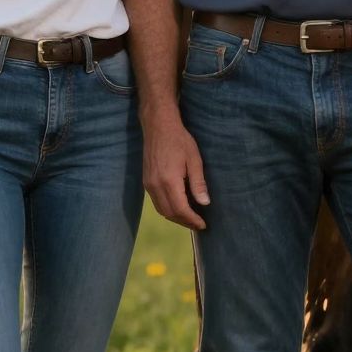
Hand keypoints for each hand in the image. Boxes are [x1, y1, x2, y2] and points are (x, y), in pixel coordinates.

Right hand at [143, 106, 208, 230]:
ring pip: (162, 210)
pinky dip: (168, 209)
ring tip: (190, 219)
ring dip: (175, 217)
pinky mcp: (146, 181)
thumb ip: (198, 183)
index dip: (192, 220)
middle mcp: (155, 186)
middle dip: (185, 222)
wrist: (158, 126)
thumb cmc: (179, 140)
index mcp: (169, 181)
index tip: (203, 225)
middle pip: (170, 213)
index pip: (181, 209)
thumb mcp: (194, 159)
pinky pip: (156, 202)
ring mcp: (148, 184)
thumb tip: (205, 203)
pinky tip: (178, 206)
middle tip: (198, 225)